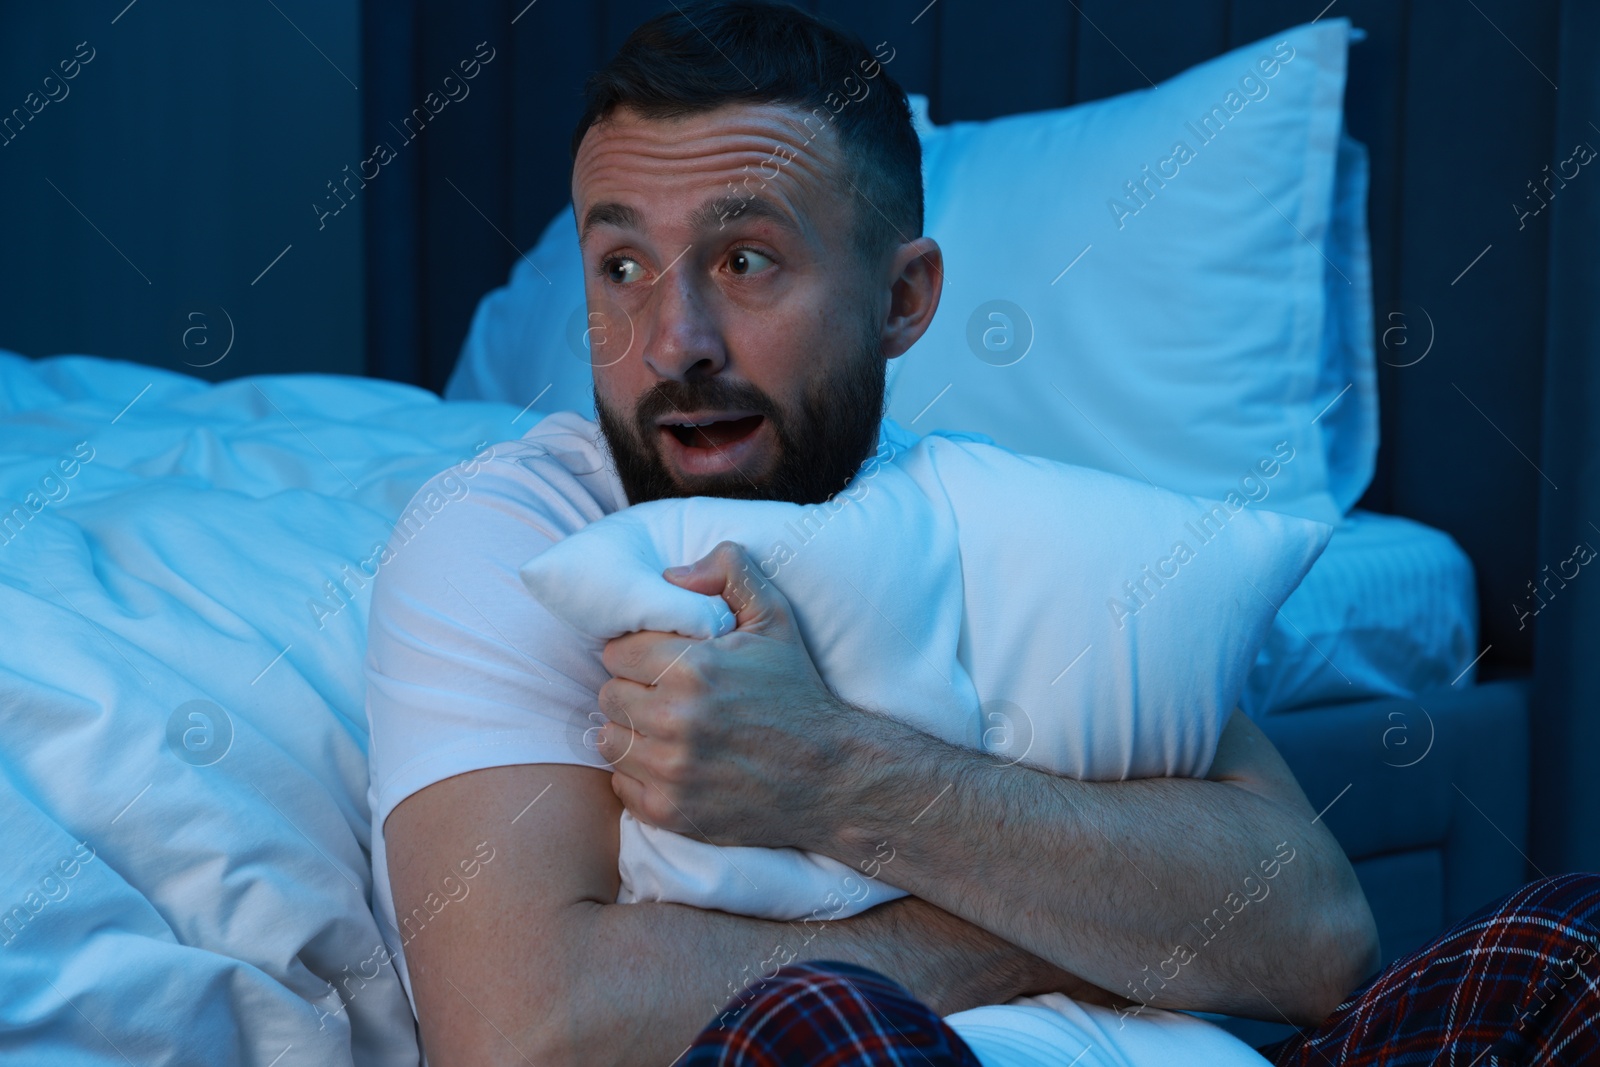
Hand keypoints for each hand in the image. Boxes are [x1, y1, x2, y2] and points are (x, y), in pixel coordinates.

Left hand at [595, 541, 866, 848]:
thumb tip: (671, 575)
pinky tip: (672, 762)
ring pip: (610, 740)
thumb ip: (729, 571)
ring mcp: (671, 770)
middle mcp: (676, 719)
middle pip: (609, 695)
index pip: (617, 652)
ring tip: (666, 728)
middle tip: (667, 695)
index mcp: (693, 667)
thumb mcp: (775, 617)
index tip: (662, 662)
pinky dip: (639, 774)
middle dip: (634, 690)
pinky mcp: (671, 810)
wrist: (830, 775)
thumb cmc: (797, 693)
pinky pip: (621, 784)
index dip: (639, 653)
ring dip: (633, 732)